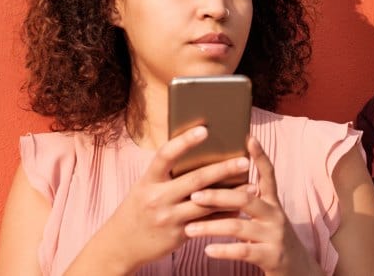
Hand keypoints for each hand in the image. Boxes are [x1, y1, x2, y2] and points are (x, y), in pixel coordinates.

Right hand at [67, 126, 252, 274]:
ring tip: (253, 186)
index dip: (184, 141)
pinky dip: (225, 215)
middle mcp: (157, 198)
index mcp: (148, 180)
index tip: (205, 129)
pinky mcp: (178, 235)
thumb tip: (202, 151)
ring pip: (206, 204)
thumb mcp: (146, 186)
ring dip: (232, 195)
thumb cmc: (140, 206)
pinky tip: (241, 207)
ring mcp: (168, 219)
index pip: (165, 155)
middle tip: (244, 160)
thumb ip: (168, 172)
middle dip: (222, 169)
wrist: (121, 244)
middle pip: (195, 180)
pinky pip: (207, 223)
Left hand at [185, 136, 324, 275]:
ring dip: (212, 226)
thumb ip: (249, 201)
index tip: (249, 137)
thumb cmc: (272, 240)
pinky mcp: (271, 256)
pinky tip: (207, 250)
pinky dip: (224, 250)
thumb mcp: (266, 217)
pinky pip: (244, 251)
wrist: (297, 270)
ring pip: (240, 226)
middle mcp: (276, 215)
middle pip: (246, 199)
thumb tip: (221, 183)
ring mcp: (274, 236)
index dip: (260, 156)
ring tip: (189, 228)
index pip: (268, 174)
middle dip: (219, 195)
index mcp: (273, 202)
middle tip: (194, 194)